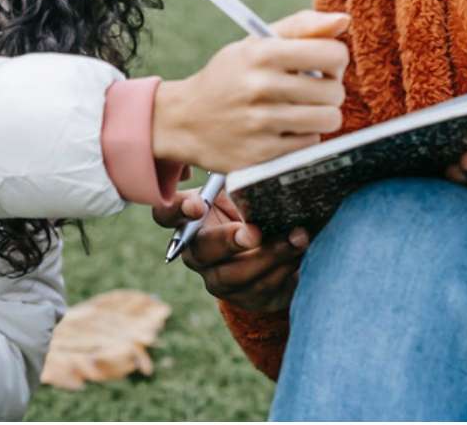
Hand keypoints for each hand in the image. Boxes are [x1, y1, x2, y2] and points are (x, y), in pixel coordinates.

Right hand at [152, 10, 349, 171]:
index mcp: (262, 53)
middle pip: (335, 91)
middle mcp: (260, 87)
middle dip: (330, 90)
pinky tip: (284, 129)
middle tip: (311, 90)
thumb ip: (302, 27)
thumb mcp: (256, 42)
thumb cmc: (230, 76)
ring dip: (321, 116)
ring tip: (302, 110)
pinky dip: (303, 137)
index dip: (335, 59)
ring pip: (328, 120)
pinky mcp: (261, 155)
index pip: (333, 54)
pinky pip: (310, 145)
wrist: (185, 120)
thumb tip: (344, 20)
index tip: (323, 64)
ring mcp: (260, 124)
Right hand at [152, 187, 308, 313]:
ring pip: (234, 275)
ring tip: (296, 238)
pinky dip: (283, 268)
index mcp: (189, 220)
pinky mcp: (243, 297)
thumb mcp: (242, 193)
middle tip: (253, 232)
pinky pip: (260, 288)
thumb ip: (241, 184)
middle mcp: (196, 253)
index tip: (197, 205)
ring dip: (268, 256)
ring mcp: (217, 279)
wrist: (274, 250)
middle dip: (229, 241)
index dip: (177, 211)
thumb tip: (260, 169)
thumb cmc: (251, 210)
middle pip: (202, 251)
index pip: (167, 215)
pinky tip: (299, 251)